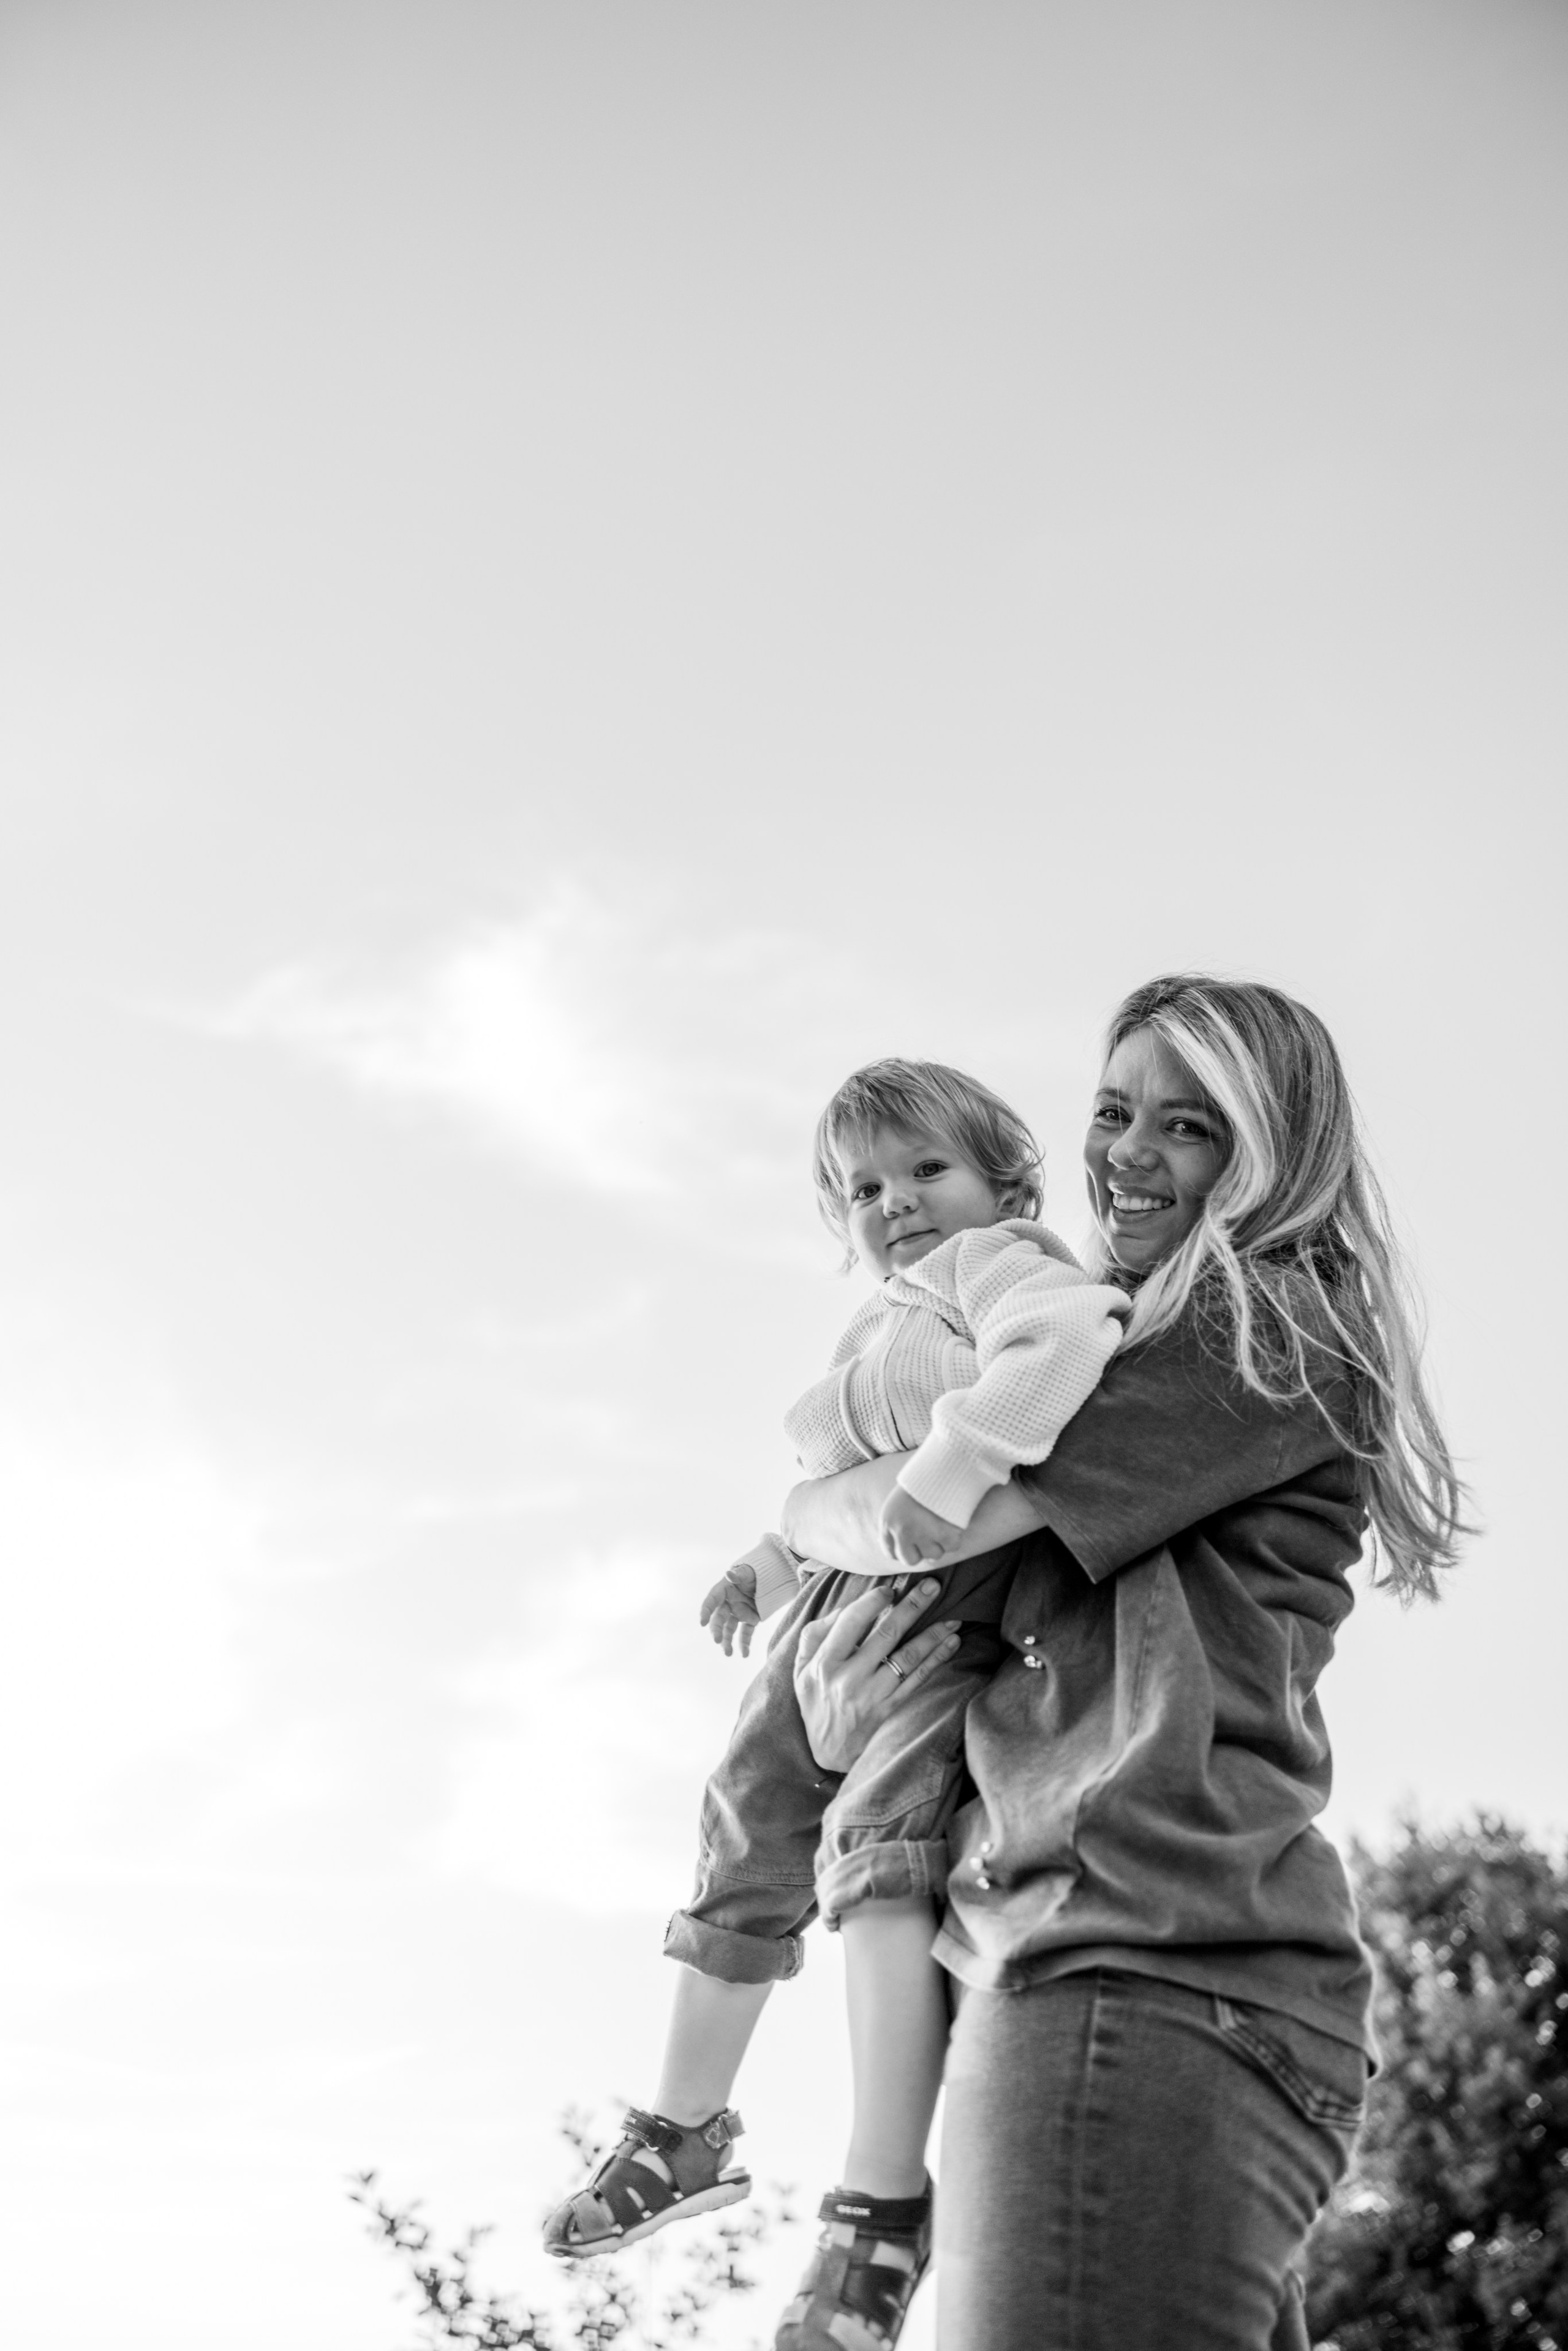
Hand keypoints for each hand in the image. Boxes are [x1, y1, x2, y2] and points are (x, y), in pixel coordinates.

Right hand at [700, 1568, 761, 1657]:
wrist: (767, 1577)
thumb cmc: (753, 1571)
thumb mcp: (747, 1571)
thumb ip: (739, 1574)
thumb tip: (729, 1574)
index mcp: (723, 1591)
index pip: (711, 1601)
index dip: (705, 1611)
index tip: (702, 1622)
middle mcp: (727, 1604)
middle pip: (718, 1619)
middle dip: (717, 1631)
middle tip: (717, 1641)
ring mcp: (738, 1613)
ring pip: (729, 1630)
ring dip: (727, 1642)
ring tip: (728, 1654)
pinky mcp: (749, 1620)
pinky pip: (746, 1633)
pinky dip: (745, 1644)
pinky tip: (745, 1655)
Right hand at [792, 1580, 962, 1772]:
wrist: (827, 1753)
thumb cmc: (816, 1702)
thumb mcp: (802, 1669)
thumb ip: (816, 1635)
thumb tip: (848, 1607)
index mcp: (823, 1662)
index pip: (851, 1622)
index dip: (872, 1601)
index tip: (891, 1590)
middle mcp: (848, 1678)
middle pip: (885, 1635)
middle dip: (912, 1607)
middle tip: (932, 1586)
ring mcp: (871, 1695)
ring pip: (907, 1658)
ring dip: (932, 1635)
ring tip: (953, 1619)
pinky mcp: (889, 1710)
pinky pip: (917, 1680)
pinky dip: (936, 1660)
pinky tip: (951, 1644)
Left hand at [878, 1487, 963, 1567]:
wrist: (942, 1466)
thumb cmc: (920, 1484)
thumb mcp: (896, 1503)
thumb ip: (894, 1526)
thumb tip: (895, 1554)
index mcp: (888, 1522)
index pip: (891, 1553)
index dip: (903, 1549)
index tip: (912, 1543)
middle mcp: (902, 1531)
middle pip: (910, 1560)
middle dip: (920, 1551)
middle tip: (929, 1535)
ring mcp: (924, 1534)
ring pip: (933, 1555)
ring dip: (939, 1543)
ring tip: (940, 1522)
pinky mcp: (945, 1534)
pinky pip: (952, 1547)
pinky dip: (954, 1537)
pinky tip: (951, 1522)